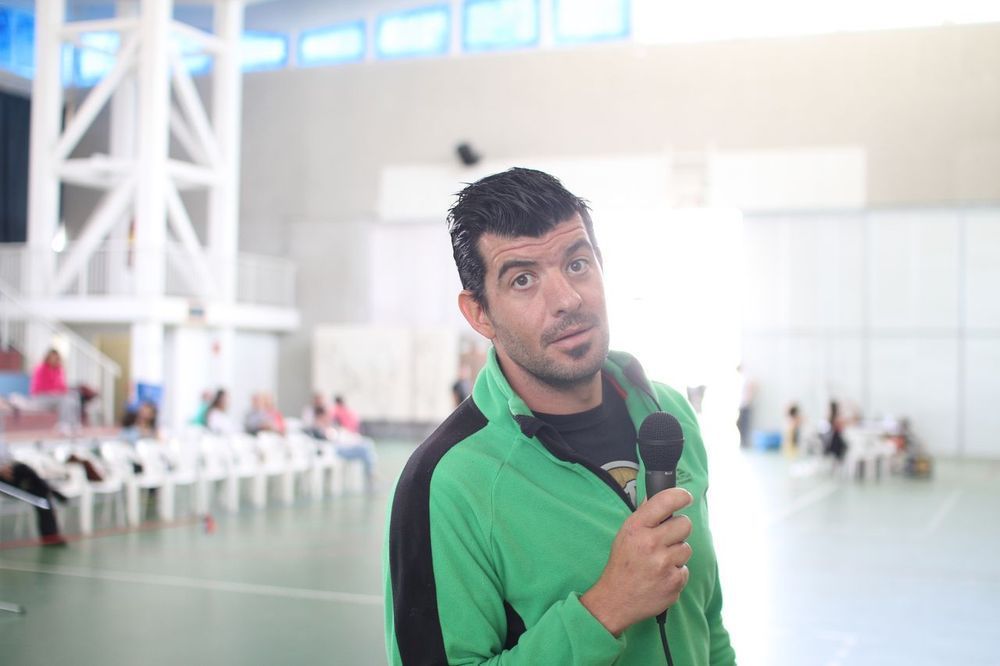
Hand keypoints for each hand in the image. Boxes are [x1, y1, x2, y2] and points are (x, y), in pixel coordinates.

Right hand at [580, 488, 693, 635]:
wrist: (615, 600)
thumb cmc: (621, 565)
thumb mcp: (625, 534)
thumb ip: (644, 516)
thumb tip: (657, 496)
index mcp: (636, 528)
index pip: (665, 501)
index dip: (680, 496)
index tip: (686, 497)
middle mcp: (650, 543)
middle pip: (684, 524)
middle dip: (678, 530)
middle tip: (666, 538)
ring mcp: (663, 564)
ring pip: (686, 548)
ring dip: (676, 554)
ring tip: (659, 561)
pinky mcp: (674, 582)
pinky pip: (685, 569)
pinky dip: (676, 572)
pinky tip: (661, 576)